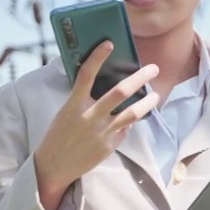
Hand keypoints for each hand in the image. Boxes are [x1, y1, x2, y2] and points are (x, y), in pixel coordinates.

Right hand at [34, 41, 158, 209]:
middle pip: (120, 92)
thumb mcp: (65, 112)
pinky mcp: (109, 146)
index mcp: (74, 105)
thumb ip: (82, 98)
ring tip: (155, 95)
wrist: (54, 166)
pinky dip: (129, 123)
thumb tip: (100, 83)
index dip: (97, 57)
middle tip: (153, 68)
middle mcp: (90, 117)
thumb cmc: (58, 135)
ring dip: (147, 102)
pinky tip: (131, 118)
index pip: (86, 75)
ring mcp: (102, 132)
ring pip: (132, 113)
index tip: (109, 43)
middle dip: (140, 78)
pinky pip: (125, 130)